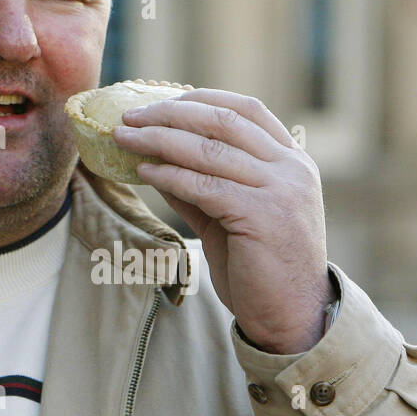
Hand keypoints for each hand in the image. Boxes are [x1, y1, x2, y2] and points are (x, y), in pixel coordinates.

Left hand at [110, 89, 335, 353]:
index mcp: (291, 160)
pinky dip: (169, 174)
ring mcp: (281, 190)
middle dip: (170, 113)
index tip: (159, 100)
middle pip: (223, 121)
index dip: (199, 98)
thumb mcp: (230, 212)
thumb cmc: (259, 265)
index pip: (245, 109)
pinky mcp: (263, 216)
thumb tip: (153, 155)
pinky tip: (144, 171)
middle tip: (129, 116)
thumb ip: (201, 182)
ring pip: (209, 150)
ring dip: (159, 139)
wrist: (290, 316)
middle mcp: (292, 168)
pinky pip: (204, 185)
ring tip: (124, 138)